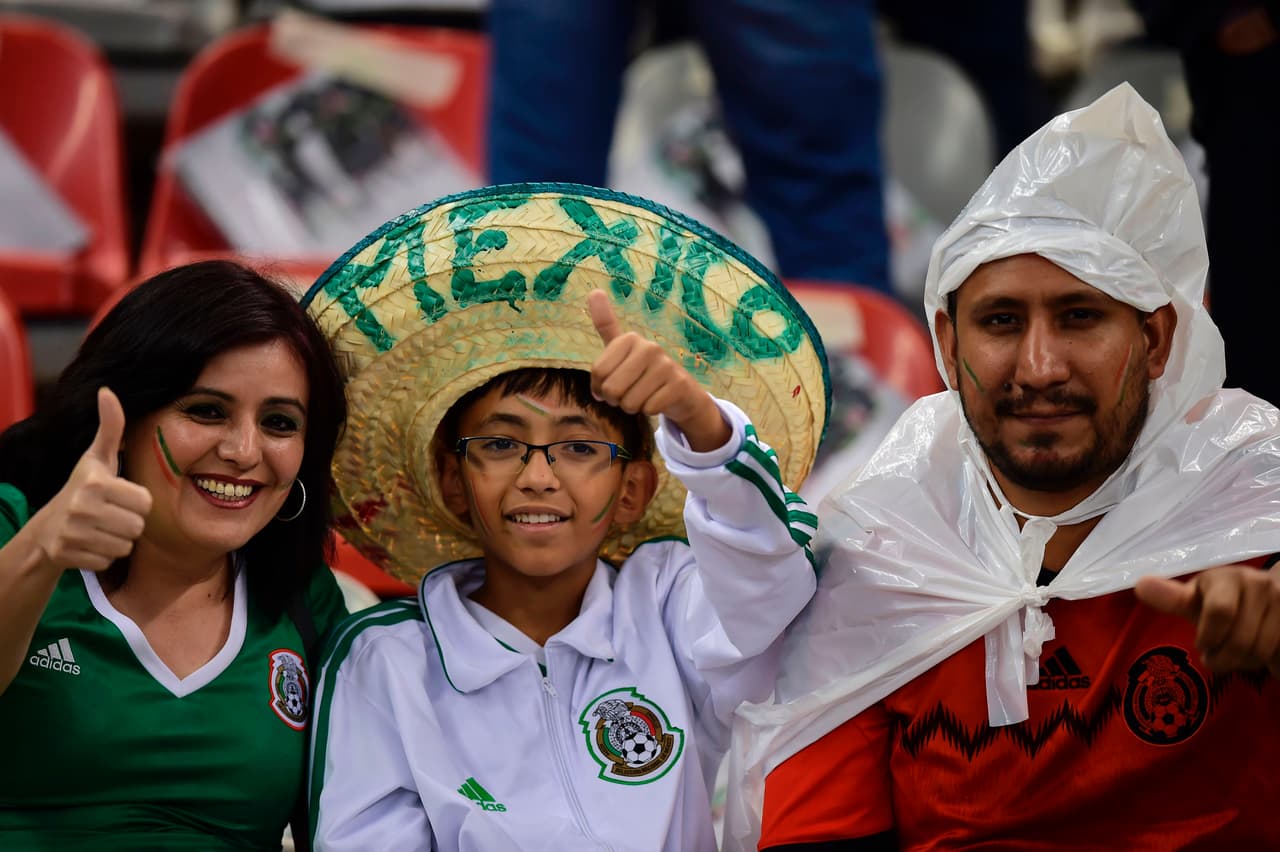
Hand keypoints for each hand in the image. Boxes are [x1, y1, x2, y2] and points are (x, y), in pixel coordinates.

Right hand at [31, 388, 151, 571]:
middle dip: (128, 523)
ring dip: (117, 540)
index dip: (136, 502)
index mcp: (95, 481)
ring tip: (99, 529)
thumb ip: (110, 428)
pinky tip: (88, 544)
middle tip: (108, 516)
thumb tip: (108, 391)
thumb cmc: (82, 489)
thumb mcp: (96, 459)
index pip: (145, 502)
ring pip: (126, 545)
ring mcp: (73, 532)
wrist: (46, 529)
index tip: (117, 497)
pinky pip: (110, 560)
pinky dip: (103, 555)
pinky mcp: (69, 555)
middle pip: (138, 526)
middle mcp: (82, 506)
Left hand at [588, 289, 730, 451]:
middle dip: (616, 400)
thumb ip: (606, 324)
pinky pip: (648, 409)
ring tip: (645, 395)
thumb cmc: (643, 373)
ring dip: (633, 407)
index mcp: (629, 339)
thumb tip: (594, 291)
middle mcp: (649, 347)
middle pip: (611, 389)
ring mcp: (666, 364)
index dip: (600, 388)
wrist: (681, 393)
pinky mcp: (678, 384)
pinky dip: (650, 411)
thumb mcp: (622, 350)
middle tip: (630, 392)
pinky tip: (659, 400)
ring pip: (629, 402)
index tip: (614, 382)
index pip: (598, 373)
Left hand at [1135, 563, 1279, 675]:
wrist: (1270, 592)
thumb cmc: (1220, 598)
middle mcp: (1262, 586)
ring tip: (1237, 655)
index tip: (1203, 644)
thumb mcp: (1195, 597)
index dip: (1209, 637)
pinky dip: (1271, 665)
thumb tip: (1140, 585)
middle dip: (1223, 658)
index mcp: (1229, 578)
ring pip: (1262, 653)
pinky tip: (1263, 653)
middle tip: (1216, 657)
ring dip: (1245, 664)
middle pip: (1240, 641)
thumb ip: (1171, 598)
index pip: (1220, 612)